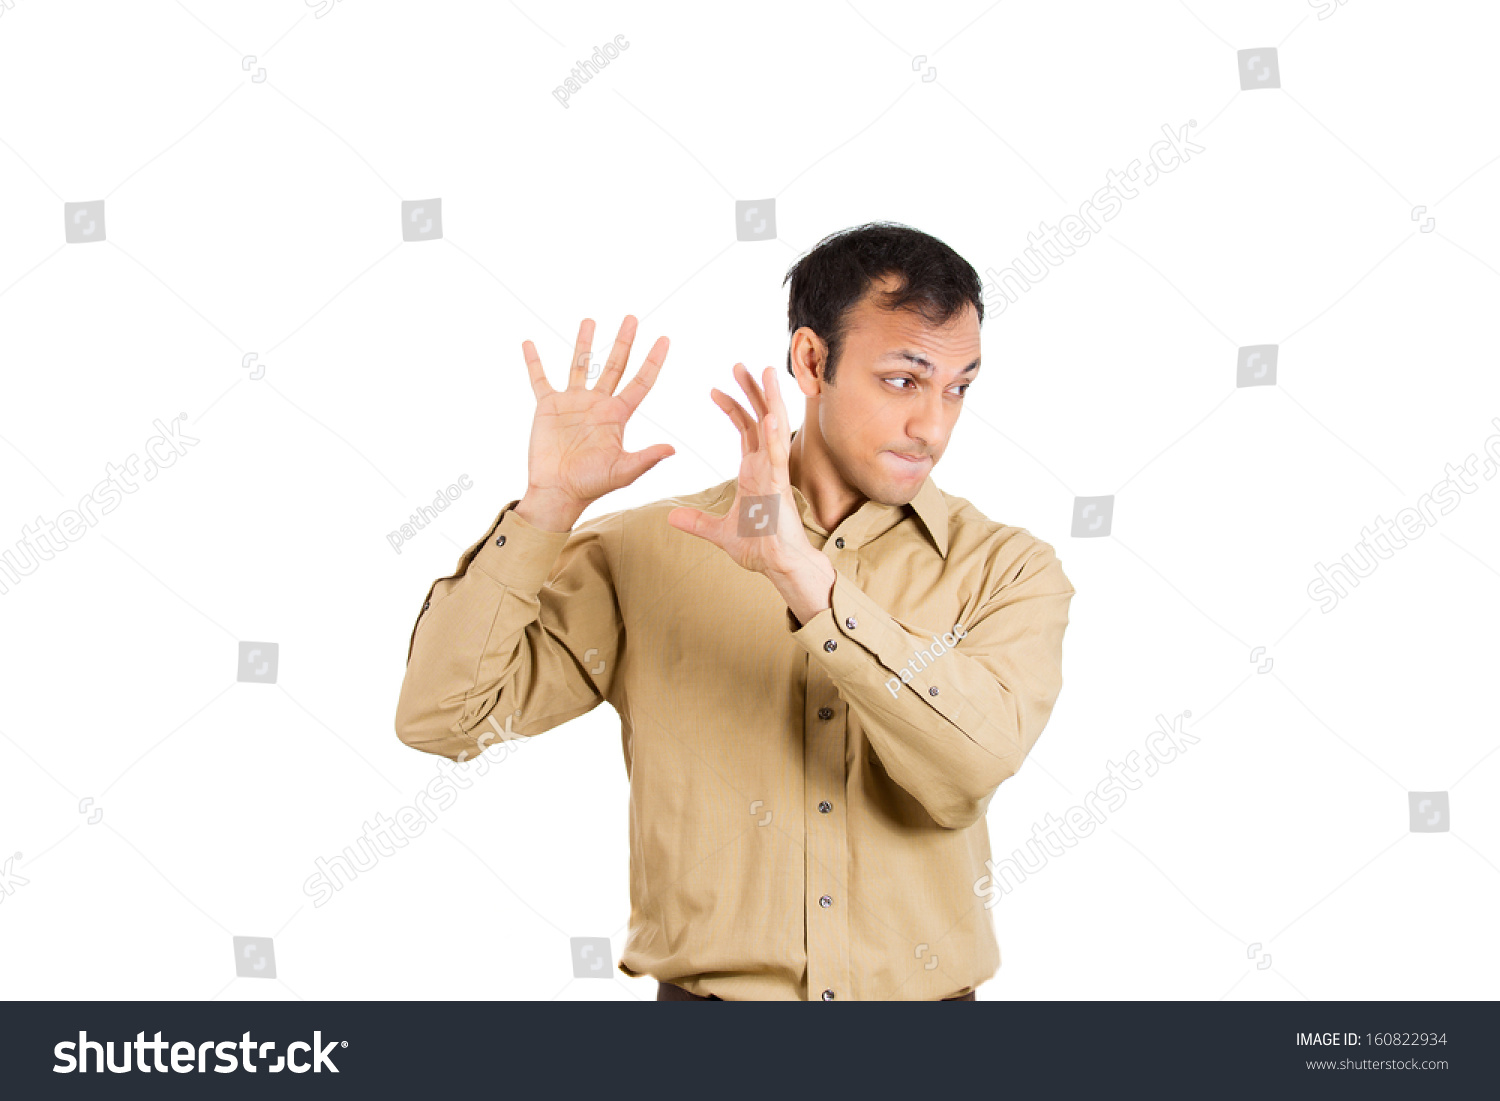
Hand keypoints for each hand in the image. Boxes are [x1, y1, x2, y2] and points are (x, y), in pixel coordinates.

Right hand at [520, 316, 674, 514]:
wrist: (558, 492)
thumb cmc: (591, 485)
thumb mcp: (623, 472)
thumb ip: (646, 458)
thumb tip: (672, 449)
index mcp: (617, 415)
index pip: (640, 381)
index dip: (653, 360)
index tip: (665, 338)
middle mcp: (597, 404)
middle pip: (614, 365)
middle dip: (623, 341)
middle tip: (632, 318)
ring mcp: (572, 402)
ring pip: (579, 365)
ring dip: (584, 342)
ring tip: (589, 320)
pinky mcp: (548, 407)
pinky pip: (539, 379)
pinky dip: (533, 361)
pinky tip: (529, 343)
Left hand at [667, 364, 822, 583]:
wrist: (777, 565)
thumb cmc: (757, 547)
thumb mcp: (718, 532)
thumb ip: (696, 522)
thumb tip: (671, 517)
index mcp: (754, 470)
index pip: (744, 429)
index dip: (732, 407)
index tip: (714, 389)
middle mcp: (766, 465)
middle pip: (759, 418)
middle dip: (750, 391)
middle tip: (739, 364)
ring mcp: (774, 472)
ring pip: (774, 427)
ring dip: (769, 399)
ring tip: (765, 371)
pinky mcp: (779, 485)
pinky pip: (778, 455)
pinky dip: (774, 434)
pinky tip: (770, 414)